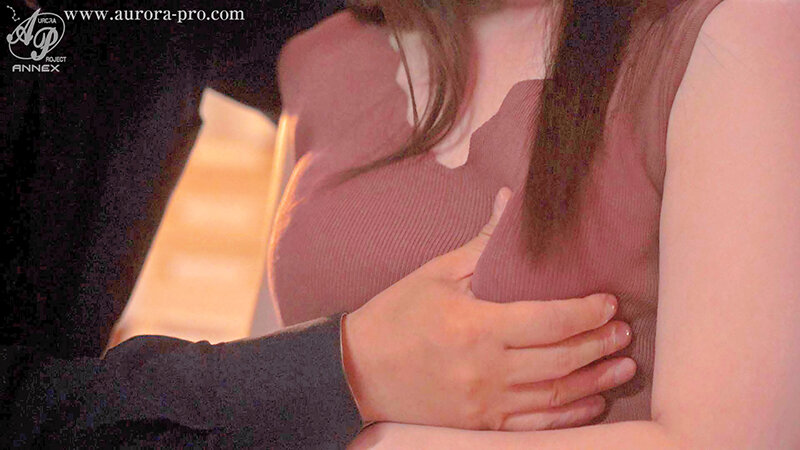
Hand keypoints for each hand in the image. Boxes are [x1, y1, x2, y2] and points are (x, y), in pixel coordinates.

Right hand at [341, 187, 635, 430]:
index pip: (548, 321)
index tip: (608, 302)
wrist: (356, 371)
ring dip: (595, 381)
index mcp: (475, 327)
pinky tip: (591, 403)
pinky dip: (569, 417)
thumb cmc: (396, 317)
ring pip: (554, 396)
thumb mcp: (435, 273)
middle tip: (625, 333)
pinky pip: (535, 428)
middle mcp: (485, 370)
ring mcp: (484, 403)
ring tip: (623, 367)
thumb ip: (481, 243)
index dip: (585, 313)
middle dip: (598, 345)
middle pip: (560, 360)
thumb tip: (509, 201)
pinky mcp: (480, 425)